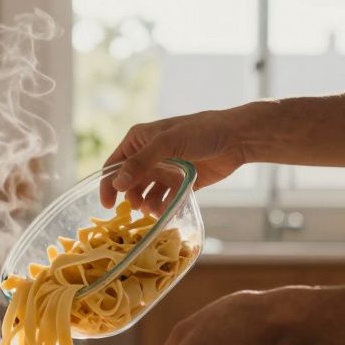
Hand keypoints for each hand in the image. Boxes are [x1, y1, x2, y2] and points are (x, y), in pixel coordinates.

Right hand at [99, 109, 251, 210]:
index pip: (114, 165)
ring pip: (148, 194)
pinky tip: (169, 211)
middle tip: (139, 208)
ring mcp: (165, 170)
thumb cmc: (200, 132)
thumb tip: (117, 183)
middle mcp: (149, 156)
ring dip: (149, 205)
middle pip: (130, 183)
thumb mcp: (167, 143)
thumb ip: (141, 162)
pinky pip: (166, 199)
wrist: (235, 138)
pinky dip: (165, 207)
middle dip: (132, 198)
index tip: (108, 206)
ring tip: (156, 211)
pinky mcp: (180, 183)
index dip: (109, 185)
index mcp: (139, 141)